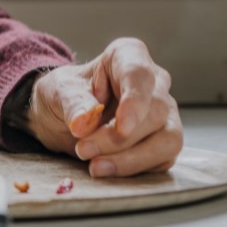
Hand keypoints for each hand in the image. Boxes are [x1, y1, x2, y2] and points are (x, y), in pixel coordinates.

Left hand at [25, 37, 181, 176]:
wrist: (61, 117)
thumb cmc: (65, 95)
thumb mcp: (59, 92)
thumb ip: (73, 103)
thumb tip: (83, 122)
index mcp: (128, 56)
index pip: (140, 74)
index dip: (135, 101)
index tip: (121, 125)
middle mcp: (154, 83)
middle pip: (154, 111)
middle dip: (119, 137)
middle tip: (84, 149)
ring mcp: (163, 114)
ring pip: (167, 139)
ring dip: (131, 159)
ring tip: (95, 166)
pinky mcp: (163, 142)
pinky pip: (162, 159)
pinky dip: (134, 169)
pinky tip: (107, 169)